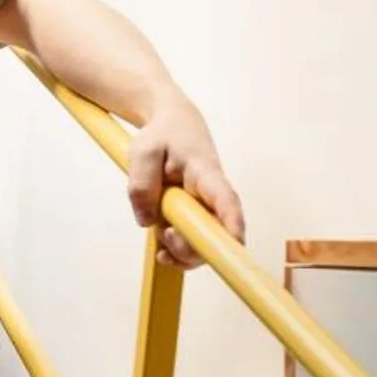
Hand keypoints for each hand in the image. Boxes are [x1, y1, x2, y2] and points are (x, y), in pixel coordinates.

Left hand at [124, 95, 245, 267]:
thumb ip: (141, 184)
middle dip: (194, 246)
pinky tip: (163, 251)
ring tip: (162, 237)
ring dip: (184, 252)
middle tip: (166, 234)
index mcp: (205, 171)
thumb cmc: (161, 135)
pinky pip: (193, 243)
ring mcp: (205, 208)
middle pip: (218, 230)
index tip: (234, 243)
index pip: (224, 198)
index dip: (232, 222)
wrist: (173, 124)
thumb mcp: (143, 152)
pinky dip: (178, 253)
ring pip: (206, 242)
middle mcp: (212, 195)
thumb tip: (147, 221)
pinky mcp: (194, 217)